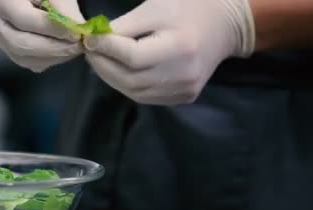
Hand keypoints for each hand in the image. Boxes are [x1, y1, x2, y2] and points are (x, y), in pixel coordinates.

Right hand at [0, 0, 84, 72]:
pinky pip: (22, 60)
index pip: (25, 20)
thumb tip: (77, 29)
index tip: (77, 33)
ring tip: (72, 50)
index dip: (53, 30)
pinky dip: (44, 60)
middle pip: (21, 43)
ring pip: (21, 56)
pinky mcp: (1, 45)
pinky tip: (59, 53)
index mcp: (0, 0)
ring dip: (50, 57)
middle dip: (53, 48)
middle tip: (77, 47)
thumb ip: (62, 6)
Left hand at [84, 0, 254, 104]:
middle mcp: (184, 74)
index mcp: (180, 46)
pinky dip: (127, 85)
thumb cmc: (187, 7)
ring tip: (100, 60)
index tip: (88, 39)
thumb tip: (95, 40)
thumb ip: (126, 26)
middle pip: (131, 79)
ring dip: (111, 77)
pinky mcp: (184, 97)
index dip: (107, 49)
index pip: (133, 57)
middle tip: (89, 51)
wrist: (223, 25)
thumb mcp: (156, 7)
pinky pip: (146, 96)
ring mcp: (185, 89)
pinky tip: (119, 71)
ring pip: (135, 92)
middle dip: (104, 65)